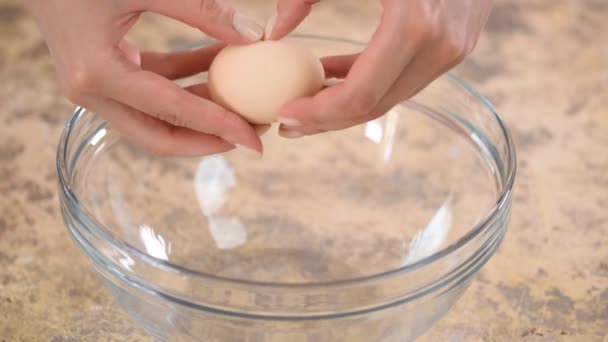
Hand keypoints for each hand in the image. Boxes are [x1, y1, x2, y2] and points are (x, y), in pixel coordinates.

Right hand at [25, 0, 265, 155]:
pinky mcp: (104, 72)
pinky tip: (218, 67)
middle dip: (208, 140)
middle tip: (252, 135)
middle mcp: (92, 90)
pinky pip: (153, 88)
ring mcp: (95, 85)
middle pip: (159, 135)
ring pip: (157, 117)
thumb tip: (254, 35)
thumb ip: (201, 10)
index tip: (254, 140)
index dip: (218, 128)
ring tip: (244, 105)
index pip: (172, 113)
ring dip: (200, 111)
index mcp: (97, 73)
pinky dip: (186, 82)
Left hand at [265, 0, 492, 137]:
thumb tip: (275, 29)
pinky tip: (332, 75)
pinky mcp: (455, 45)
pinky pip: (404, 77)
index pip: (360, 95)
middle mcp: (441, 47)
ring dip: (346, 105)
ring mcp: (453, 49)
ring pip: (390, 97)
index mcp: (415, 25)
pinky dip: (368, 82)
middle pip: (375, 106)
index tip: (285, 114)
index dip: (318, 113)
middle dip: (327, 120)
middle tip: (288, 122)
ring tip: (306, 104)